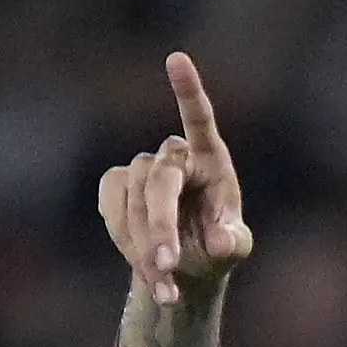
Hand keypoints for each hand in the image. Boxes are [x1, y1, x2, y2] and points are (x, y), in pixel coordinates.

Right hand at [97, 52, 251, 308]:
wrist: (185, 265)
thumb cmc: (216, 247)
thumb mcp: (233, 249)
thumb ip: (232, 243)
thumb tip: (220, 240)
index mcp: (212, 160)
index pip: (198, 119)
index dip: (188, 91)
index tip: (176, 58)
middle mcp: (175, 157)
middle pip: (160, 180)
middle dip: (160, 226)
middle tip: (169, 265)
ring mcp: (141, 169)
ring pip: (134, 201)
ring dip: (145, 246)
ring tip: (167, 287)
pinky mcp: (114, 186)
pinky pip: (113, 211)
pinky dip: (128, 246)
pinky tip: (150, 273)